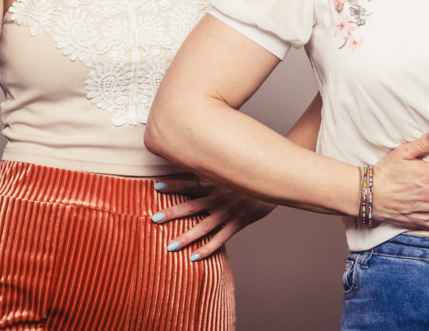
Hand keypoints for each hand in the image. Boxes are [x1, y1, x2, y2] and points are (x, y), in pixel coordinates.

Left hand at [151, 178, 273, 260]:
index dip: (174, 184)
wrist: (275, 184)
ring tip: (169, 246)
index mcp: (215, 184)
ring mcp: (229, 211)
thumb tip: (195, 171)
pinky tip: (193, 257)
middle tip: (154, 219)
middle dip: (173, 212)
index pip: (190, 183)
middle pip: (192, 206)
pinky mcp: (238, 223)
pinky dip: (207, 248)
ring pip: (204, 226)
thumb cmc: (248, 179)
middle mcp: (220, 197)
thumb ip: (213, 175)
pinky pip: (221, 238)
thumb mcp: (230, 173)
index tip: (155, 186)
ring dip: (186, 237)